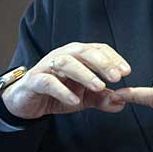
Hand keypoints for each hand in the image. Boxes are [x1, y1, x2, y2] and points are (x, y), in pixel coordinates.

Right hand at [2, 43, 130, 119]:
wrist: (26, 100)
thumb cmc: (55, 93)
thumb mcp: (82, 97)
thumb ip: (100, 98)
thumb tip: (121, 102)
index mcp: (76, 55)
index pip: (97, 49)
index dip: (113, 58)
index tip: (126, 71)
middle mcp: (62, 56)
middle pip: (83, 52)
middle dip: (102, 63)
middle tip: (116, 77)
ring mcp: (47, 67)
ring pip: (67, 63)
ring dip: (85, 74)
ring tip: (99, 87)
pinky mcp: (35, 81)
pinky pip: (49, 82)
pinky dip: (63, 90)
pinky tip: (75, 100)